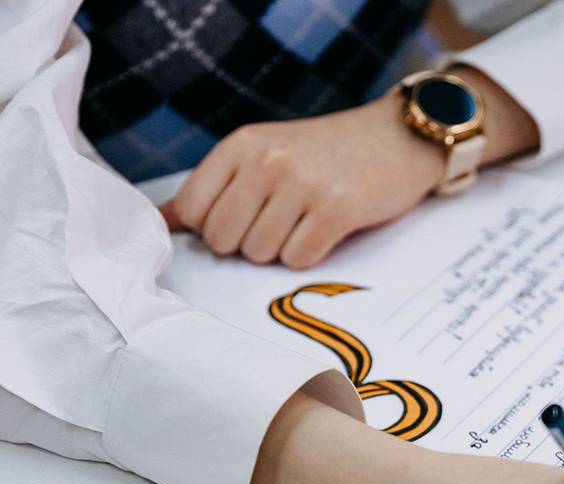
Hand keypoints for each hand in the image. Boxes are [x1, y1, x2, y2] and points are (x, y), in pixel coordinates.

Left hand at [161, 93, 442, 268]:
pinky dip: (310, 255)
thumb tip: (160, 224)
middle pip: (222, 240)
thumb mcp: (265, 153)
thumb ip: (214, 187)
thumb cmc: (328, 153)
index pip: (192, 210)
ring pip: (259, 254)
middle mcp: (267, 161)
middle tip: (278, 223)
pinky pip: (298, 259)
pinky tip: (325, 230)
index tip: (243, 217)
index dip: (214, 227)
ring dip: (281, 250)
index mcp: (242, 145)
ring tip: (305, 222)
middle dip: (246, 244)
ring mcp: (302, 185)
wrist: (398, 138)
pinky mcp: (336, 210)